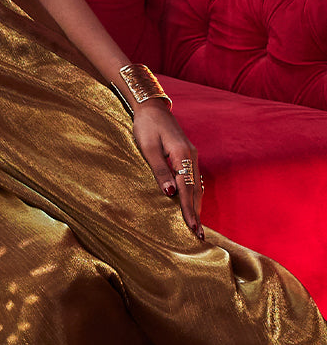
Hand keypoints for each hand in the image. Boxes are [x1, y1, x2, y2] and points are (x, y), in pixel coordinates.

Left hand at [132, 102, 203, 239]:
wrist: (151, 108)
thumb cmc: (146, 127)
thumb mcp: (148, 149)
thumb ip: (159, 170)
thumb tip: (170, 193)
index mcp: (182, 155)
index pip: (187, 189)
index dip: (189, 211)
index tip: (193, 229)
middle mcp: (191, 157)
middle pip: (196, 190)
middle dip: (197, 213)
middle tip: (199, 235)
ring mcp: (191, 156)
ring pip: (197, 186)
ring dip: (197, 206)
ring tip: (197, 225)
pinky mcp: (187, 156)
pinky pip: (193, 179)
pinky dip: (193, 195)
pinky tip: (191, 204)